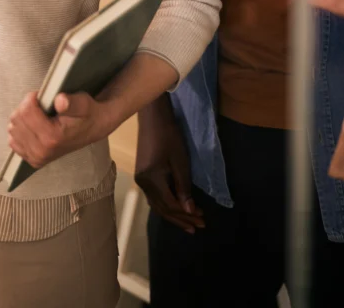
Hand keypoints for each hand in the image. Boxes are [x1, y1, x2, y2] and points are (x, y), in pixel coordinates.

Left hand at [7, 90, 108, 168]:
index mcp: (52, 138)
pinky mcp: (33, 160)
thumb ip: (71, 102)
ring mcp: (36, 158)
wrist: (93, 129)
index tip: (43, 97)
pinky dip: (21, 130)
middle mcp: (42, 152)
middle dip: (27, 107)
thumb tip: (60, 101)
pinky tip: (35, 126)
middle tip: (42, 106)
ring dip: (23, 118)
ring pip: (13, 128)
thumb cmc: (86, 113)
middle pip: (16, 119)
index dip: (32, 98)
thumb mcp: (83, 102)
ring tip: (39, 116)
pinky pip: (13, 140)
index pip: (26, 111)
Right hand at [135, 95, 203, 234]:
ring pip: (157, 205)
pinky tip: (176, 209)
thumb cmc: (169, 136)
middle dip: (181, 219)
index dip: (186, 214)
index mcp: (152, 180)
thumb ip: (184, 187)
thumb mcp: (180, 161)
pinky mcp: (142, 175)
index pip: (171, 205)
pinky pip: (154, 197)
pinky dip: (166, 205)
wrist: (153, 117)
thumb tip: (189, 211)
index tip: (202, 219)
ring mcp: (141, 180)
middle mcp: (143, 184)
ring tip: (189, 224)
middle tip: (198, 227)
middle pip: (163, 209)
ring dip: (173, 214)